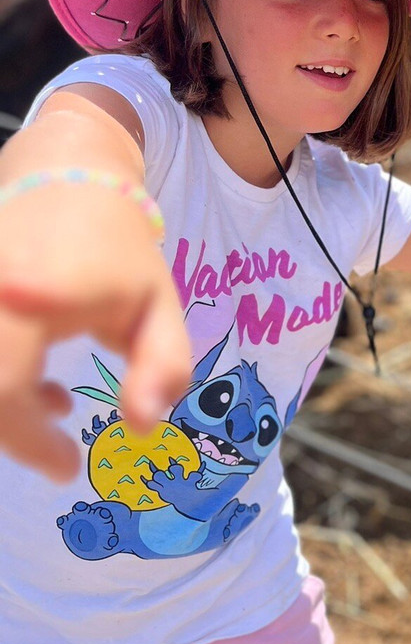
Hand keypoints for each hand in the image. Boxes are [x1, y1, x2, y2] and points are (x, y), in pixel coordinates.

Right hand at [0, 182, 190, 482]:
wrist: (64, 177)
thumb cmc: (120, 248)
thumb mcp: (158, 307)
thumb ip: (161, 367)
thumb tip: (144, 428)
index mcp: (34, 298)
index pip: (6, 391)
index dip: (29, 442)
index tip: (67, 467)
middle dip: (14, 433)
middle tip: (56, 450)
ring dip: (7, 404)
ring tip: (56, 404)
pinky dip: (1, 378)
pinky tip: (35, 385)